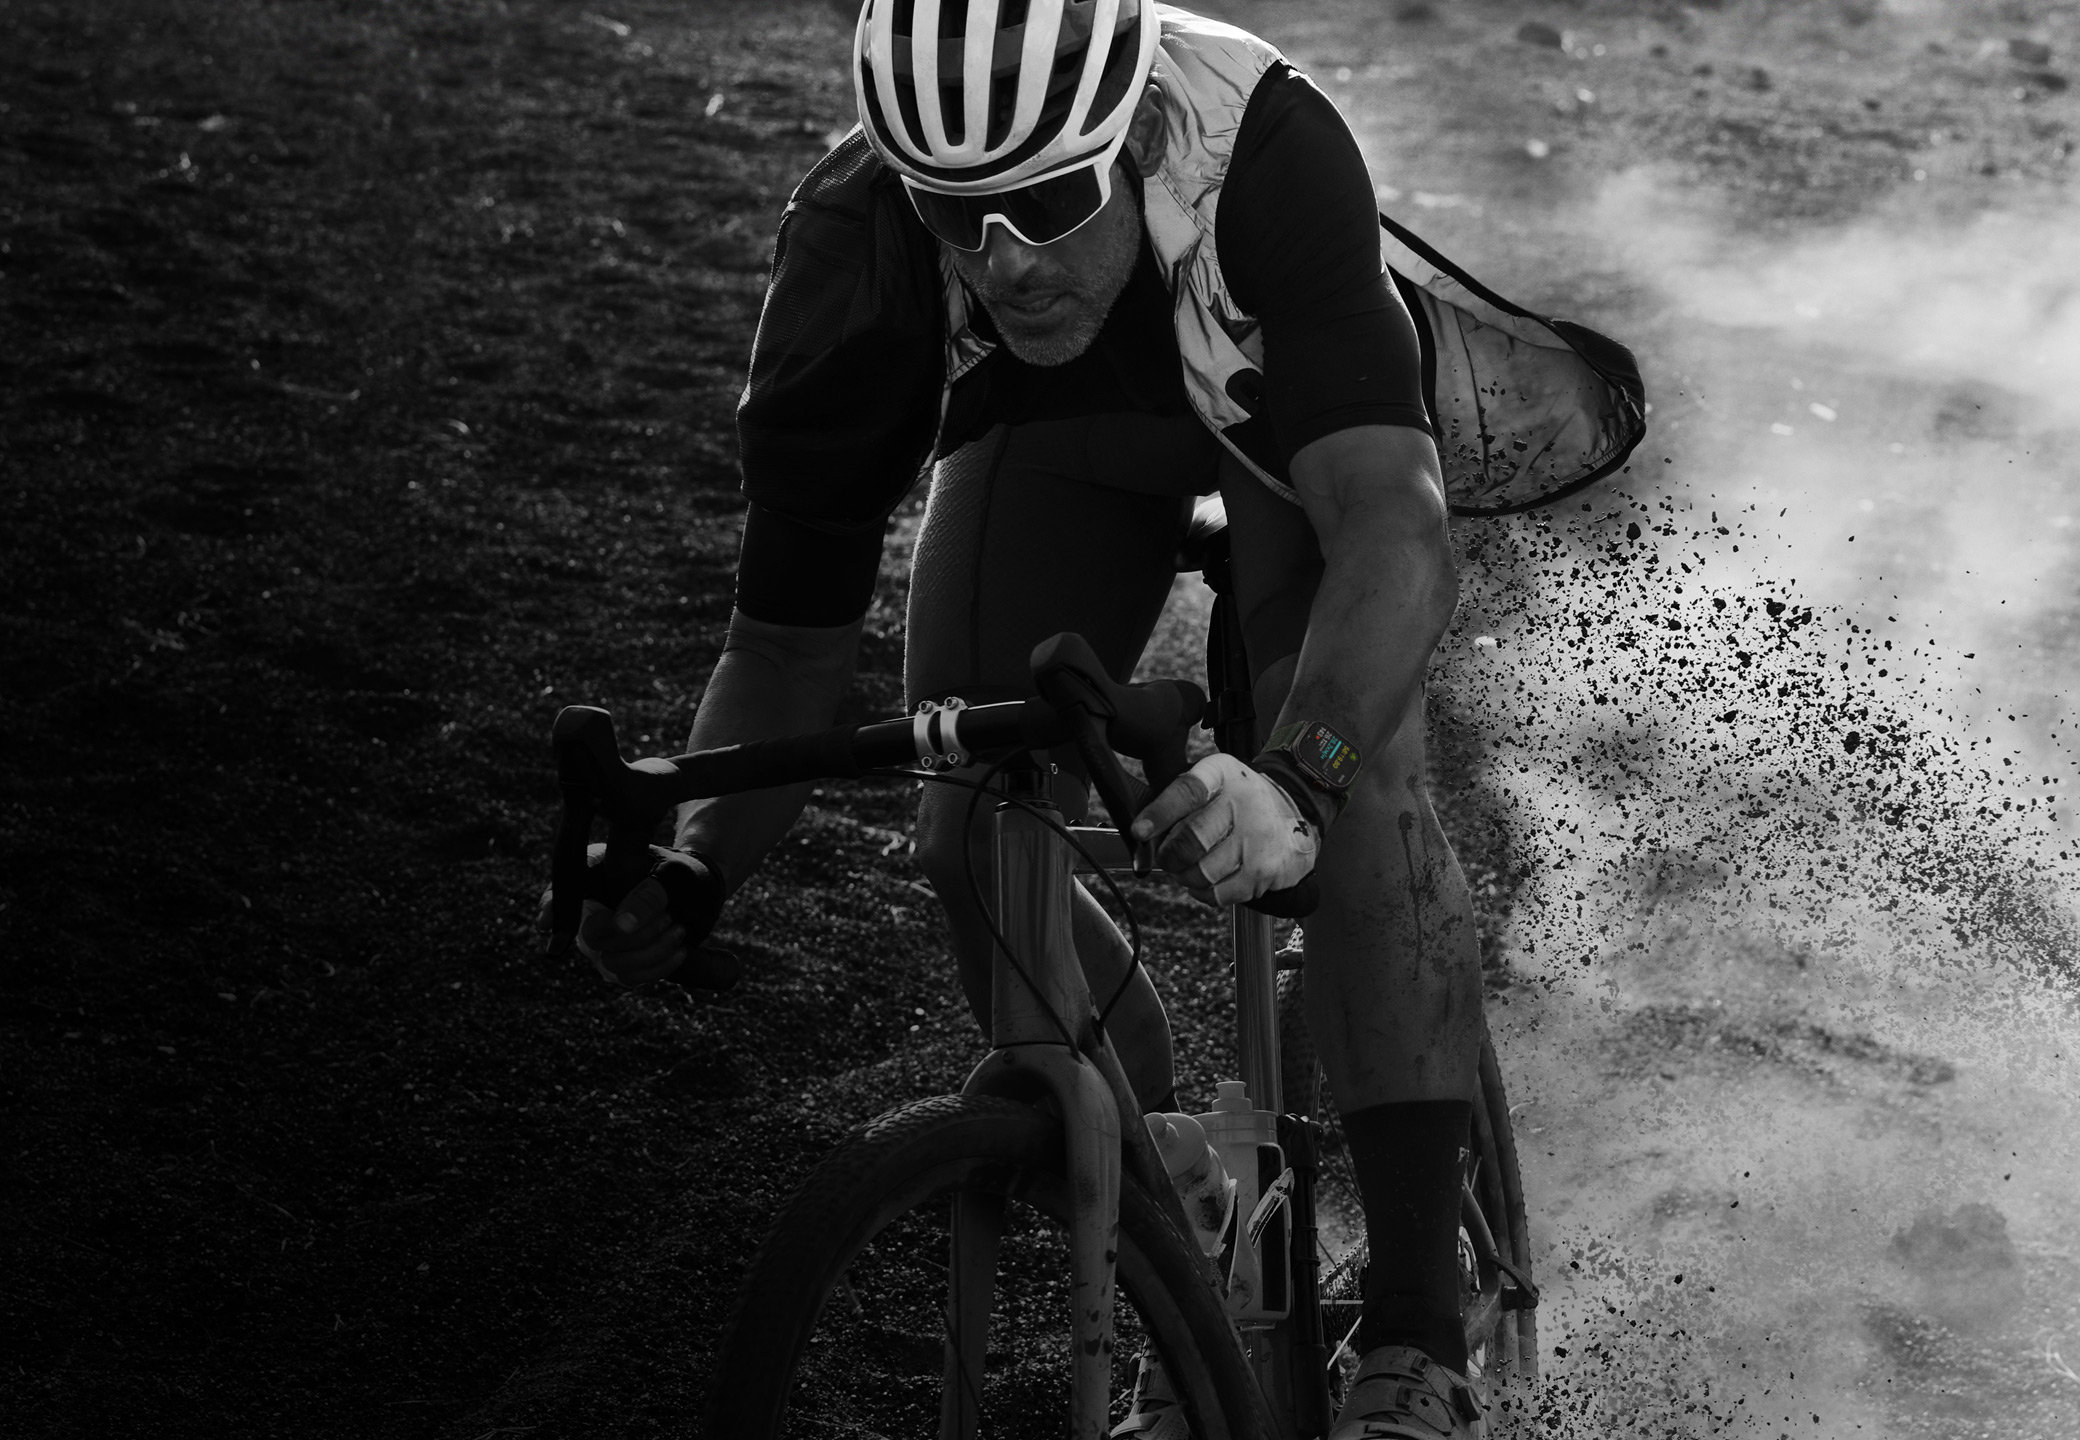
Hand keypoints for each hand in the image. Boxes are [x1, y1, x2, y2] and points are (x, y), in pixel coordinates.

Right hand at [535, 843, 734, 987]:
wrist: (697, 892)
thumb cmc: (678, 874)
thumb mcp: (671, 875)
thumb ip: (647, 895)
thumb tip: (622, 925)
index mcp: (591, 876)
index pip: (560, 892)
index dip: (552, 907)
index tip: (549, 922)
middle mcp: (589, 912)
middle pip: (592, 937)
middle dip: (635, 935)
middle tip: (667, 916)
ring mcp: (602, 942)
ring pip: (611, 963)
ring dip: (651, 950)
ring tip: (677, 928)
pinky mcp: (621, 964)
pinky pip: (630, 978)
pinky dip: (659, 966)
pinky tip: (680, 949)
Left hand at [1129, 753, 1318, 906]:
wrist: (1292, 816)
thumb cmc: (1237, 801)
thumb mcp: (1211, 782)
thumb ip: (1174, 799)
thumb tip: (1140, 835)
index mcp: (1222, 774)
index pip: (1187, 792)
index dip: (1160, 813)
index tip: (1140, 831)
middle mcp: (1243, 802)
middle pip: (1190, 841)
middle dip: (1168, 856)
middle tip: (1168, 856)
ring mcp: (1257, 838)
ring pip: (1200, 873)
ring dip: (1185, 876)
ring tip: (1191, 865)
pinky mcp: (1264, 870)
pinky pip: (1216, 894)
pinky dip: (1203, 891)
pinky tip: (1210, 877)